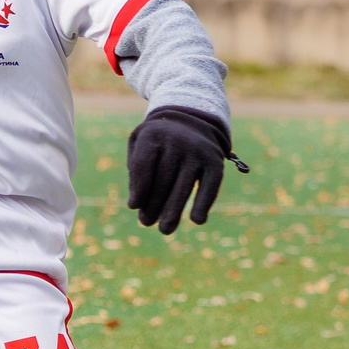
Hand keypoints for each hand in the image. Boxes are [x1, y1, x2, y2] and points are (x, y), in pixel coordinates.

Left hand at [125, 106, 234, 234]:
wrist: (190, 118)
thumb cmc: (157, 138)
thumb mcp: (140, 143)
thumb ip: (136, 169)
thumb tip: (137, 203)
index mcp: (153, 134)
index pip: (143, 166)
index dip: (139, 189)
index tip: (133, 206)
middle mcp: (177, 141)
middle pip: (163, 180)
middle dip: (153, 205)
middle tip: (146, 222)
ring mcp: (197, 150)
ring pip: (184, 186)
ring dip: (174, 211)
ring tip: (165, 229)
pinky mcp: (214, 160)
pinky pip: (210, 185)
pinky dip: (204, 203)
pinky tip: (197, 220)